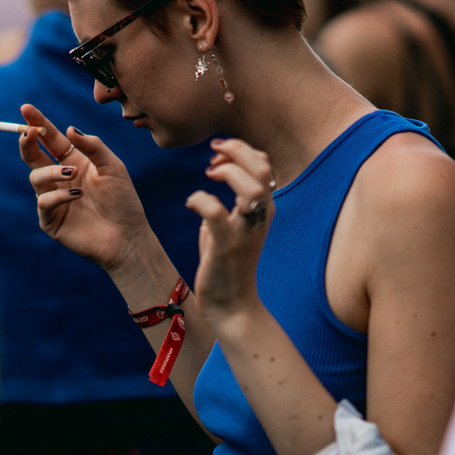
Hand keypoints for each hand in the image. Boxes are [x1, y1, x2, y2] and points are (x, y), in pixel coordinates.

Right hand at [18, 103, 151, 272]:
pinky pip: (44, 202)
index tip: (26, 108)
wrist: (128, 237)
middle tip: (28, 132)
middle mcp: (60, 178)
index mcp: (73, 161)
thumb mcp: (113, 167)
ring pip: (36, 177)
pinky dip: (58, 196)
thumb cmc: (123, 201)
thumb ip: (93, 146)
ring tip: (71, 174)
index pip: (50, 138)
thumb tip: (69, 129)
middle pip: (33, 155)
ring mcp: (53, 199)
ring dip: (51, 172)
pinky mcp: (50, 220)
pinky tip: (77, 195)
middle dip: (27, 142)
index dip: (37, 123)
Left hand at [186, 137, 276, 320]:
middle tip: (213, 156)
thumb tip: (216, 172)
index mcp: (264, 209)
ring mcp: (246, 231)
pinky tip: (191, 202)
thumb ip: (229, 200)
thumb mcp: (232, 225)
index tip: (217, 156)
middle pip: (262, 168)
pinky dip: (200, 199)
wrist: (231, 305)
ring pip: (251, 188)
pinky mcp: (227, 246)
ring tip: (209, 174)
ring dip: (227, 172)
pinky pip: (215, 212)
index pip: (264, 164)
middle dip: (236, 150)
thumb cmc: (229, 263)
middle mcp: (261, 216)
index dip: (241, 150)